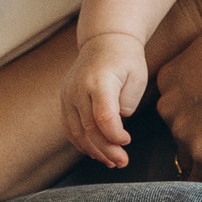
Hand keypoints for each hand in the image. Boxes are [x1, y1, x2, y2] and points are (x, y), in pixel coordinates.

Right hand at [63, 37, 146, 170]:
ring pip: (76, 132)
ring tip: (111, 161)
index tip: (127, 140)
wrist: (104, 40)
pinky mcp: (64, 99)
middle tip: (122, 162)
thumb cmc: (125, 59)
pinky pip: (69, 127)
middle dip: (106, 150)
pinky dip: (80, 143)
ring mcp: (68, 95)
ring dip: (93, 150)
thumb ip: (128, 101)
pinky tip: (94, 152)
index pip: (103, 117)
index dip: (115, 135)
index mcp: (98, 81)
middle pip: (89, 129)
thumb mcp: (137, 76)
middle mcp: (78, 89)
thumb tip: (117, 123)